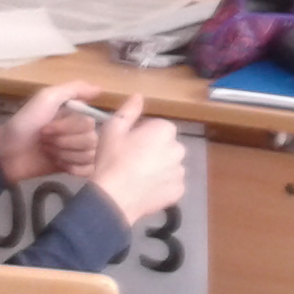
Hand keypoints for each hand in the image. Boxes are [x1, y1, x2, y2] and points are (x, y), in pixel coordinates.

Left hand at [0, 81, 104, 184]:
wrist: (8, 153)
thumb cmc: (25, 123)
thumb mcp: (47, 98)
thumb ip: (74, 89)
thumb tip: (101, 89)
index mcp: (76, 114)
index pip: (89, 124)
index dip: (68, 128)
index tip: (47, 127)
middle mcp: (80, 132)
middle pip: (91, 141)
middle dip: (64, 142)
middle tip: (44, 141)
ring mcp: (78, 151)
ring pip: (89, 156)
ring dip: (65, 155)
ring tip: (48, 152)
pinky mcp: (74, 169)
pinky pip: (89, 170)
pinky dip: (74, 168)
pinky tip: (59, 165)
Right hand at [89, 96, 186, 224]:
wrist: (114, 197)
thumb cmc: (112, 159)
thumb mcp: (113, 129)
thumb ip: (129, 110)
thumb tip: (138, 96)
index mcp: (165, 130)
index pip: (157, 126)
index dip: (142, 134)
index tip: (128, 144)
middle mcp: (179, 148)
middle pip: (166, 145)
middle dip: (153, 150)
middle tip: (131, 160)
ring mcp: (180, 171)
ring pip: (170, 165)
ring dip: (159, 168)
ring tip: (137, 177)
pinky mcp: (179, 190)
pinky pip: (171, 183)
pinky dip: (162, 185)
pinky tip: (145, 188)